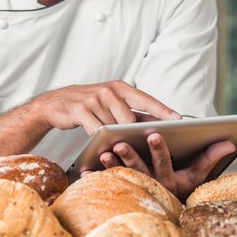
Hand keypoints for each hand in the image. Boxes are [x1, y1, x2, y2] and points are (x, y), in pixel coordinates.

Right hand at [34, 80, 180, 135]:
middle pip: (131, 117)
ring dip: (119, 139)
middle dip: (138, 133)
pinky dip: (101, 140)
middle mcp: (109, 90)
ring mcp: (95, 99)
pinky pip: (97, 130)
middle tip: (150, 144)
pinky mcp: (81, 109)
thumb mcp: (110, 102)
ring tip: (124, 149)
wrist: (56, 103)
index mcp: (120, 87)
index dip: (163, 110)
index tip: (180, 120)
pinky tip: (103, 146)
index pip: (146, 99)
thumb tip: (157, 122)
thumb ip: (130, 110)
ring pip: (115, 125)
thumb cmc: (89, 104)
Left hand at [99, 135, 235, 200]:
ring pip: (122, 175)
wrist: (164, 209)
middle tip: (119, 142)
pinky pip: (106, 183)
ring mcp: (135, 187)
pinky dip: (95, 175)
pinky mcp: (120, 189)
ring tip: (102, 151)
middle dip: (130, 155)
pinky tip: (85, 168)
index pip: (164, 161)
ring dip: (111, 164)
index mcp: (168, 177)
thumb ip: (210, 157)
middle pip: (140, 169)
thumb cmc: (181, 183)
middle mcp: (151, 183)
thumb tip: (228, 142)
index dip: (158, 148)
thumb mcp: (197, 174)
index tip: (152, 132)